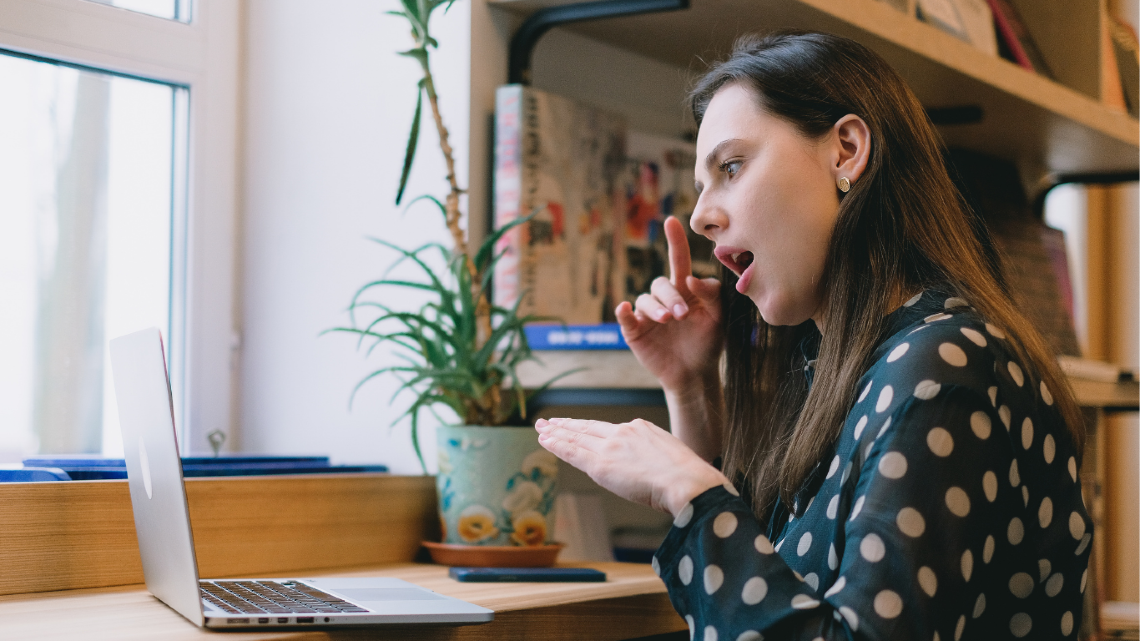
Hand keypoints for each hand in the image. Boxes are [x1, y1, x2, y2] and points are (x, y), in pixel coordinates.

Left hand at [535, 417, 726, 515]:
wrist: (688, 482)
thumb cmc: (689, 479)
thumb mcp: (672, 457)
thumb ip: (655, 459)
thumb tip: (651, 471)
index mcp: (641, 428)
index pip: (607, 429)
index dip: (588, 427)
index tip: (577, 425)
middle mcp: (623, 432)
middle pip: (588, 428)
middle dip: (566, 425)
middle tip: (548, 422)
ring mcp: (611, 446)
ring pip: (577, 437)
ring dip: (556, 433)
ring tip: (541, 429)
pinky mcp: (601, 464)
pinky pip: (573, 452)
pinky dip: (557, 446)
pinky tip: (546, 441)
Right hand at [619, 216, 722, 391]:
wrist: (696, 374)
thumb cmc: (708, 343)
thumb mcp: (719, 317)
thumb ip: (712, 295)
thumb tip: (691, 279)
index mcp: (684, 290)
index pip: (679, 261)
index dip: (675, 241)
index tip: (671, 221)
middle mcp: (664, 298)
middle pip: (661, 284)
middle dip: (671, 297)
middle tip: (682, 315)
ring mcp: (648, 315)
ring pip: (645, 299)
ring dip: (656, 307)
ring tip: (669, 320)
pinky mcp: (635, 331)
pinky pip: (625, 317)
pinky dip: (623, 312)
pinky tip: (625, 309)